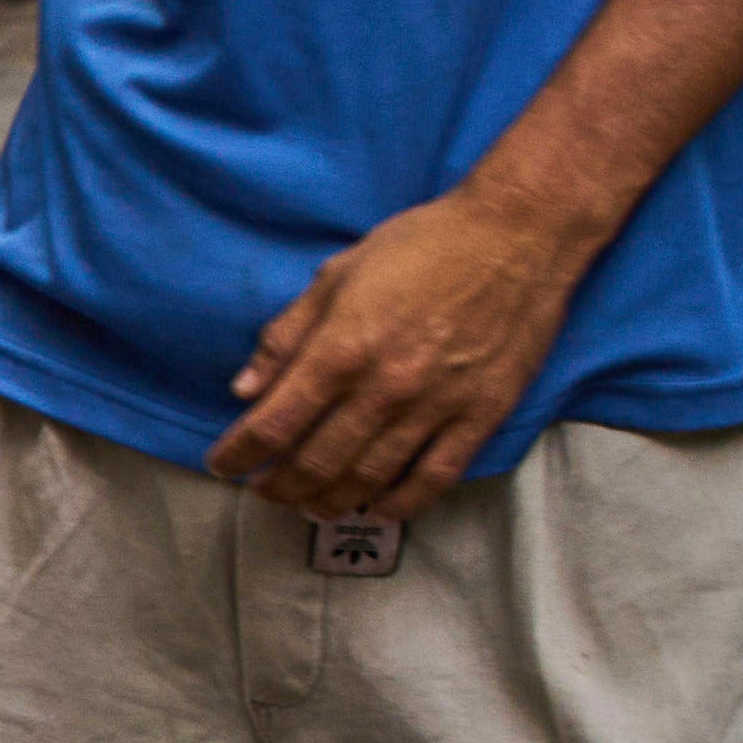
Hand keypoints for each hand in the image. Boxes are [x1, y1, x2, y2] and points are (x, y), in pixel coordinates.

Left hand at [215, 182, 587, 523]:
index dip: (239, 454)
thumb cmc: (423, 244)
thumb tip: (245, 388)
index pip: (273, 424)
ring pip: (370, 478)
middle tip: (265, 492)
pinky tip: (378, 508)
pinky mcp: (482, 413)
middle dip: (279, 487)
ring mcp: (437, 405)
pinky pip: (436, 477)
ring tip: (310, 507)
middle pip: (317, 463)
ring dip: (331, 502)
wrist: (519, 233)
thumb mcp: (337, 275)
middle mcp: (385, 386)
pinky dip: (402, 503)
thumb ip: (287, 335)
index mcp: (341, 349)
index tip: (224, 465)